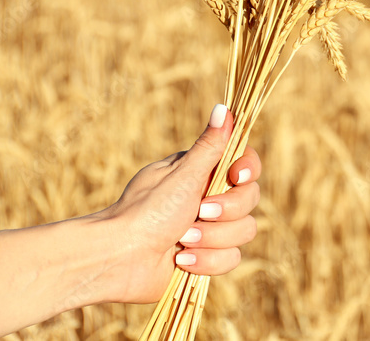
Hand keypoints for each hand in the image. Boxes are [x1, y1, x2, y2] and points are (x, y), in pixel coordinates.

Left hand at [96, 104, 260, 303]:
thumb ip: (210, 145)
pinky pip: (231, 258)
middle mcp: (210, 197)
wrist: (118, 258)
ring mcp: (211, 228)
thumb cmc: (146, 211)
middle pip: (251, 199)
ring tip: (182, 240)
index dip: (248, 170)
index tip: (237, 176)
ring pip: (244, 231)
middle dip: (225, 211)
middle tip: (200, 211)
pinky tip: (181, 260)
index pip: (246, 164)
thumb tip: (223, 107)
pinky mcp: (208, 257)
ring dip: (212, 238)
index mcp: (203, 173)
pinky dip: (207, 261)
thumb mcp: (182, 175)